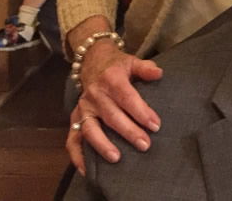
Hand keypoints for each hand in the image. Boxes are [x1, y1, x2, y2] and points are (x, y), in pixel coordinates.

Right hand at [67, 42, 162, 173]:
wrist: (92, 62)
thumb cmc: (117, 66)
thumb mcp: (132, 61)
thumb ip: (146, 68)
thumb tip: (159, 73)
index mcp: (111, 79)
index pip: (127, 97)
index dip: (141, 112)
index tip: (155, 125)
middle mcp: (95, 95)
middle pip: (112, 116)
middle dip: (129, 132)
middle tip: (145, 145)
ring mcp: (82, 108)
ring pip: (90, 129)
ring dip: (102, 145)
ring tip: (117, 158)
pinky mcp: (74, 119)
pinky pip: (72, 140)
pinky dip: (77, 156)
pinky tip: (88, 170)